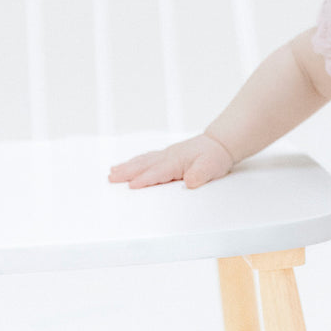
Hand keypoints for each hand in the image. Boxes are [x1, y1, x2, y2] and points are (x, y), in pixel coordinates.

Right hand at [107, 133, 233, 188]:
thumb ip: (199, 174)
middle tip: (111, 178)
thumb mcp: (211, 167)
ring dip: (127, 166)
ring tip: (112, 172)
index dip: (145, 179)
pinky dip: (136, 162)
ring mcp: (166, 155)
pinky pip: (148, 159)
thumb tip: (190, 182)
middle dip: (127, 172)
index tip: (131, 186)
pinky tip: (129, 165)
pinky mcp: (167, 156)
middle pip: (144, 165)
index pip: (158, 172)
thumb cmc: (215, 156)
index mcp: (176, 161)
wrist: (219, 144)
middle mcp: (168, 157)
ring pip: (143, 161)